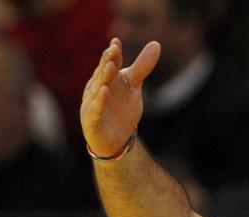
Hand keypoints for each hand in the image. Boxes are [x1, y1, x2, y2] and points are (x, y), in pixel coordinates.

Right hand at [80, 37, 160, 156]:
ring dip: (103, 78)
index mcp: (107, 78)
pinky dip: (100, 101)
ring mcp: (92, 103)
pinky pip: (96, 109)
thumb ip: (142, 67)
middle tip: (113, 49)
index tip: (117, 42)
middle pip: (103, 73)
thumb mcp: (134, 86)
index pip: (110, 63)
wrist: (115, 141)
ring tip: (110, 66)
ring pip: (97, 89)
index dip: (114, 53)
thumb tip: (156, 44)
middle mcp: (97, 88)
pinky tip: (105, 92)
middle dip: (107, 61)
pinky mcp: (92, 120)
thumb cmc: (122, 110)